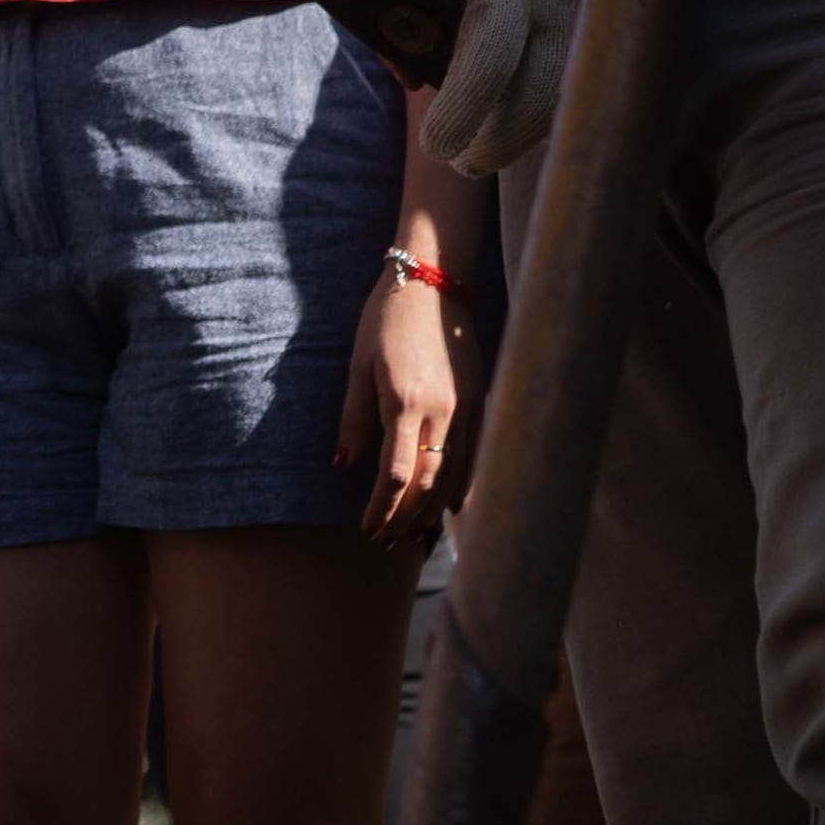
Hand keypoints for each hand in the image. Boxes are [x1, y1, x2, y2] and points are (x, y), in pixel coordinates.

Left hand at [322, 0, 642, 179]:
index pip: (487, 63)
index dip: (462, 114)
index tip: (437, 147)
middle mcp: (562, 5)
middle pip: (533, 106)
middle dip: (493, 144)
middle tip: (459, 160)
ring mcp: (597, 15)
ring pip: (566, 101)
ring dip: (526, 135)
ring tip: (484, 153)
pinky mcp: (619, 15)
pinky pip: (588, 79)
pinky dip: (558, 108)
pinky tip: (532, 120)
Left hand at [340, 259, 473, 538]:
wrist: (435, 283)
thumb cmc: (386, 319)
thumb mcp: (358, 366)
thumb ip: (354, 418)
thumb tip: (344, 465)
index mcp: (406, 403)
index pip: (397, 475)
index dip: (381, 508)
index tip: (366, 529)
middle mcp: (443, 412)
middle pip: (428, 482)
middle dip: (406, 517)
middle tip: (385, 541)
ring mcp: (468, 408)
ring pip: (455, 474)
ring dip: (433, 509)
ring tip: (413, 534)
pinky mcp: (480, 401)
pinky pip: (474, 455)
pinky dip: (460, 484)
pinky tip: (449, 504)